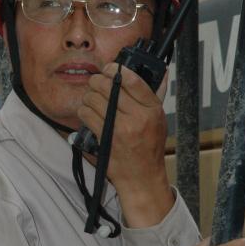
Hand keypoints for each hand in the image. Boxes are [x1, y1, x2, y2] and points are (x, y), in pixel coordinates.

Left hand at [77, 63, 172, 226]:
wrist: (141, 177)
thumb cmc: (149, 148)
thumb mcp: (159, 120)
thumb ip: (154, 96)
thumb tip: (160, 71)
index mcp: (152, 109)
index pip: (133, 80)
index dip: (117, 69)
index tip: (110, 67)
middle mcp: (137, 117)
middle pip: (108, 86)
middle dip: (97, 81)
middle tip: (96, 83)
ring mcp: (120, 128)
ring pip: (93, 98)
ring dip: (89, 96)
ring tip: (92, 100)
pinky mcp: (105, 138)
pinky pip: (86, 114)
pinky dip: (84, 111)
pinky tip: (89, 113)